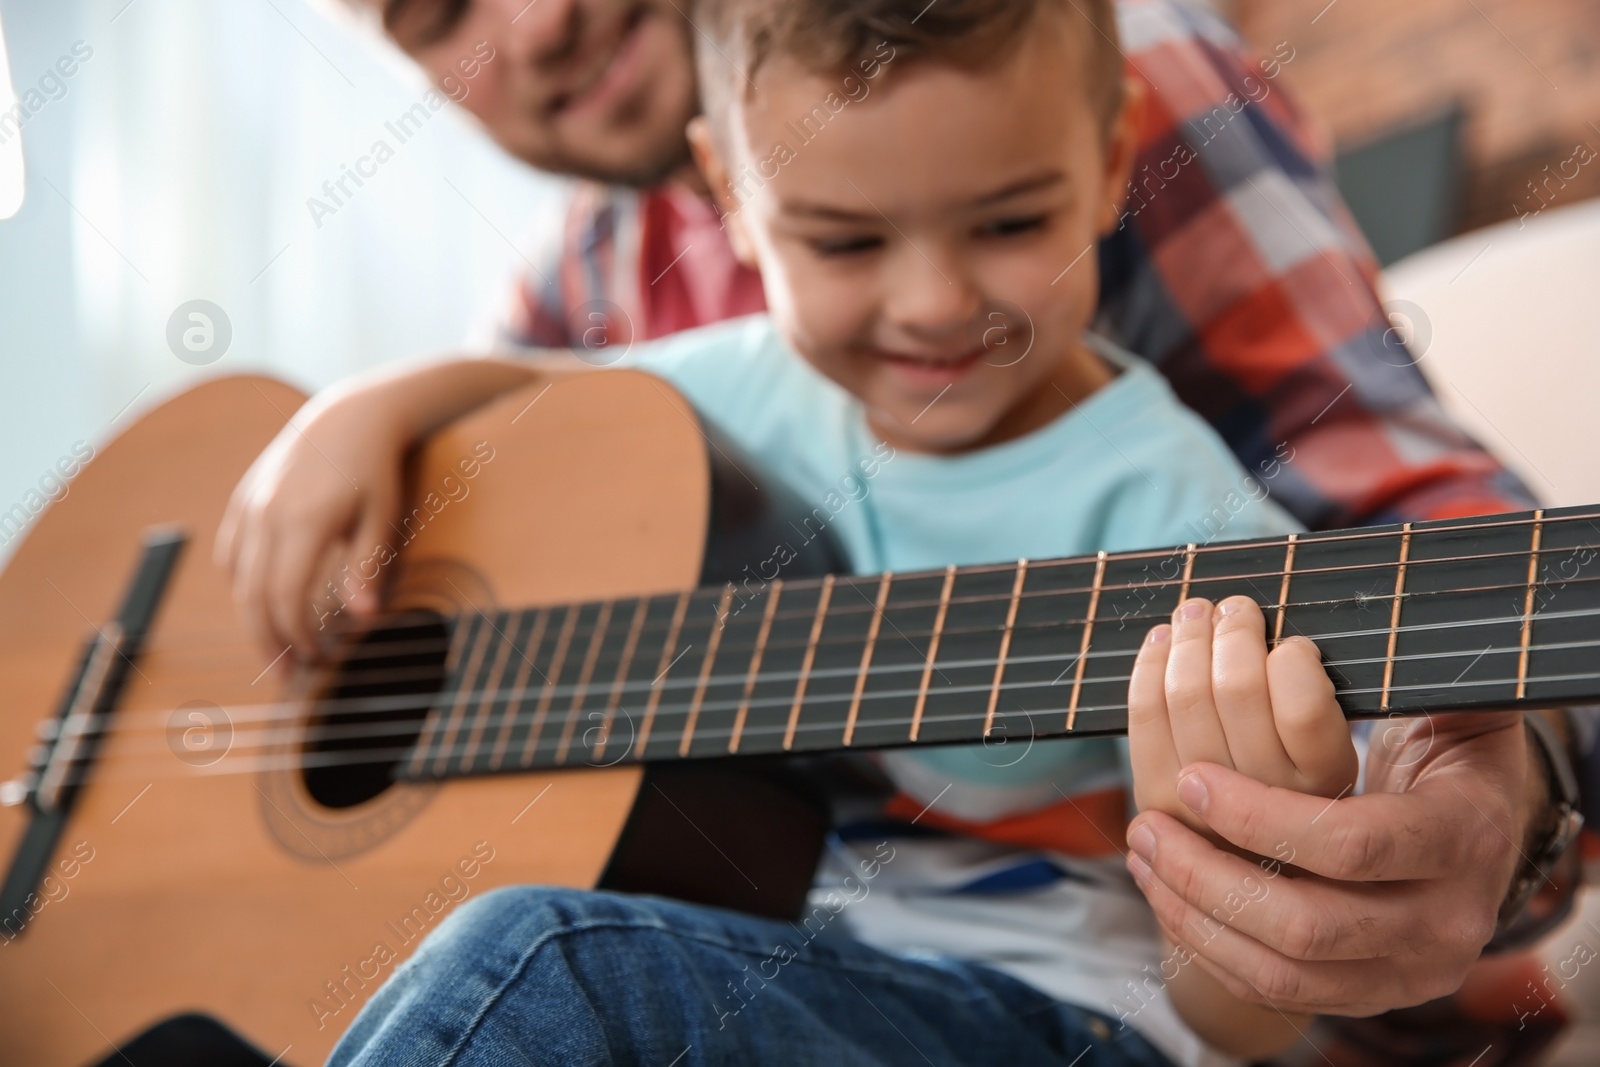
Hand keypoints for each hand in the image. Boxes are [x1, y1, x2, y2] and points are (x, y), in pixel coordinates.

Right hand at [215, 387, 407, 662]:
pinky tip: (264, 601)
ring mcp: (249, 506)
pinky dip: (243, 582)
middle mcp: (266, 515)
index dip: (296, 635)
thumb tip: (364, 618)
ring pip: (237, 578)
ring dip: (254, 618)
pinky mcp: (243, 499)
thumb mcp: (381, 517)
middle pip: (252, 596)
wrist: (349, 416)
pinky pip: (231, 552)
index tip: (316, 658)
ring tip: (278, 647)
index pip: (286, 597)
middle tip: (288, 673)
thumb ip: (366, 567)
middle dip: (269, 641)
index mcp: (303, 521)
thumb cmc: (374, 470)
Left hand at [1124, 706, 1533, 1016]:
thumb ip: (1426, 675)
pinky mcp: (1361, 995)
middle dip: (1210, 876)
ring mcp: (1404, 971)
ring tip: (1143, 849)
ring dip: (1195, 913)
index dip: (1262, 817)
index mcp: (1467, 838)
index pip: (1353, 844)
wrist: (1484, 843)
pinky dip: (1206, 943)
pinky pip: (1270, 990)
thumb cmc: (1455, 756)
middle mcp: (1442, 920)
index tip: (1193, 777)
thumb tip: (1383, 621)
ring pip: (1280, 972)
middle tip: (1146, 824)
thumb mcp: (1461, 710)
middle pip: (1308, 925)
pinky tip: (1161, 887)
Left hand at [1129, 596, 1358, 837]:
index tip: (1292, 644)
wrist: (1254, 875)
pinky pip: (1145, 714)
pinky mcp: (1157, 800)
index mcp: (1326, 783)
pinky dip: (1150, 665)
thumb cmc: (1298, 796)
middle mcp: (1267, 802)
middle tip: (1235, 607)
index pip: (1304, 707)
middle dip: (1233, 631)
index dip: (1292, 659)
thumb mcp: (1338, 758)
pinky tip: (1161, 642)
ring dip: (1189, 637)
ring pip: (1187, 693)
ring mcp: (1205, 804)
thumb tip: (1285, 638)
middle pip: (1237, 688)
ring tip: (1196, 613)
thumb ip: (1324, 708)